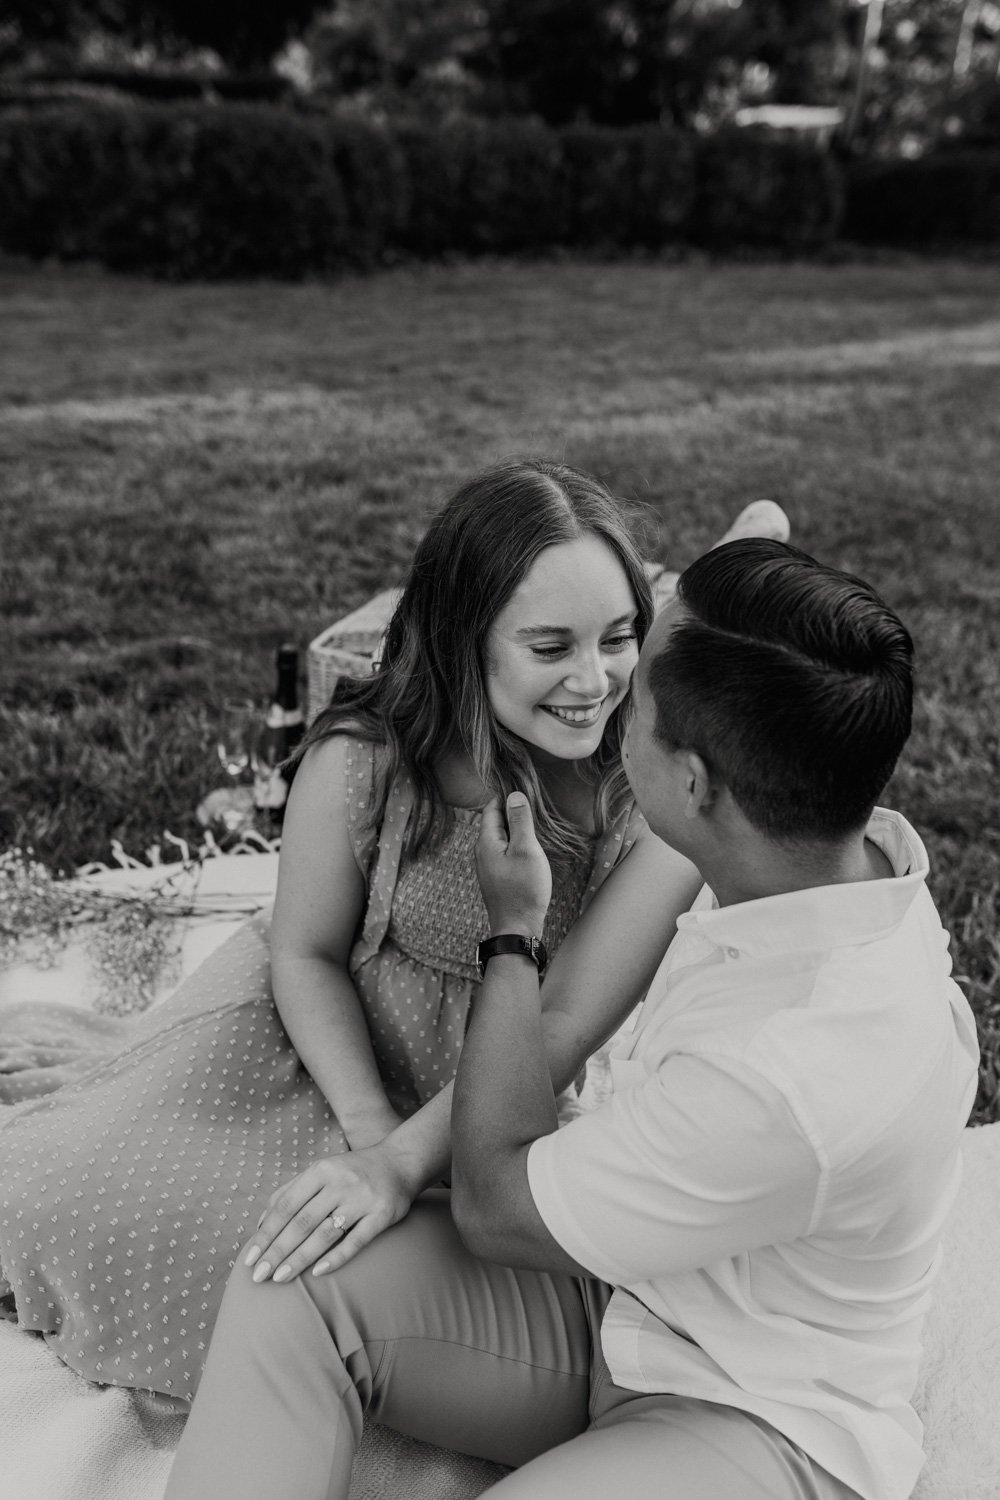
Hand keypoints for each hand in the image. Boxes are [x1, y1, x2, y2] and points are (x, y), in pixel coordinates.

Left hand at [243, 1141, 419, 1283]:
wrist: (401, 1161)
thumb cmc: (352, 1171)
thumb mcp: (321, 1171)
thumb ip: (290, 1192)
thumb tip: (261, 1225)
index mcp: (320, 1171)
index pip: (286, 1205)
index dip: (266, 1233)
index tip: (249, 1258)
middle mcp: (339, 1183)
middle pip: (301, 1221)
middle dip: (277, 1250)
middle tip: (258, 1276)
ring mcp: (361, 1199)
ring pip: (325, 1233)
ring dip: (299, 1258)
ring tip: (279, 1278)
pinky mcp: (382, 1214)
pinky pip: (356, 1240)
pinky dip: (336, 1257)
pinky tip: (317, 1273)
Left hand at [475, 792, 551, 935]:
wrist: (517, 929)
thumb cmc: (523, 890)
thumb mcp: (526, 850)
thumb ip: (520, 822)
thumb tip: (513, 795)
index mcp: (486, 842)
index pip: (491, 808)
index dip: (506, 796)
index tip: (523, 788)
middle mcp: (482, 852)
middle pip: (495, 822)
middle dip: (512, 812)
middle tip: (534, 804)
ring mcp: (488, 866)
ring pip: (501, 838)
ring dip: (516, 830)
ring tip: (535, 824)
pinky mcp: (497, 878)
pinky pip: (504, 852)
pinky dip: (516, 844)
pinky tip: (530, 849)